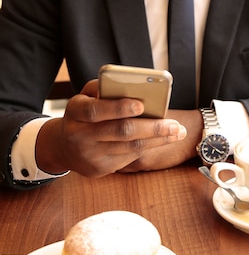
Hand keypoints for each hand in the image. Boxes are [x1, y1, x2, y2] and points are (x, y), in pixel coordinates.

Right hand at [36, 80, 187, 176]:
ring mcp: (90, 155)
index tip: (141, 104)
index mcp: (75, 112)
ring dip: (158, 139)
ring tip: (177, 132)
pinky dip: (149, 147)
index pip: (95, 111)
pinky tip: (164, 140)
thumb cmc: (84, 112)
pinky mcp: (100, 169)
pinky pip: (129, 157)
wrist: (64, 146)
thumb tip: (131, 85)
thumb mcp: (86, 95)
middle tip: (175, 124)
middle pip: (121, 132)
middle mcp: (79, 135)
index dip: (118, 108)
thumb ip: (104, 88)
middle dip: (152, 128)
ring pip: (130, 147)